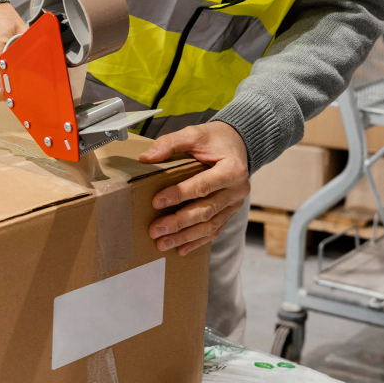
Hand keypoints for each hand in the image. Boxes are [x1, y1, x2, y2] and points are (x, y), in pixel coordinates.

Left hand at [140, 122, 249, 255]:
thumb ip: (171, 143)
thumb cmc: (215, 139)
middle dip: (179, 222)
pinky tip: (181, 248)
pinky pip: (215, 230)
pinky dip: (197, 241)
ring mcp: (235, 204)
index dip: (179, 195)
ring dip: (185, 237)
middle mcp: (237, 190)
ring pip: (210, 225)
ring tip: (163, 243)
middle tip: (155, 229)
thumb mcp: (194, 133)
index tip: (157, 201)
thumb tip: (146, 158)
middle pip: (206, 210)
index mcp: (232, 170)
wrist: (237, 143)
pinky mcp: (230, 212)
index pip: (203, 186)